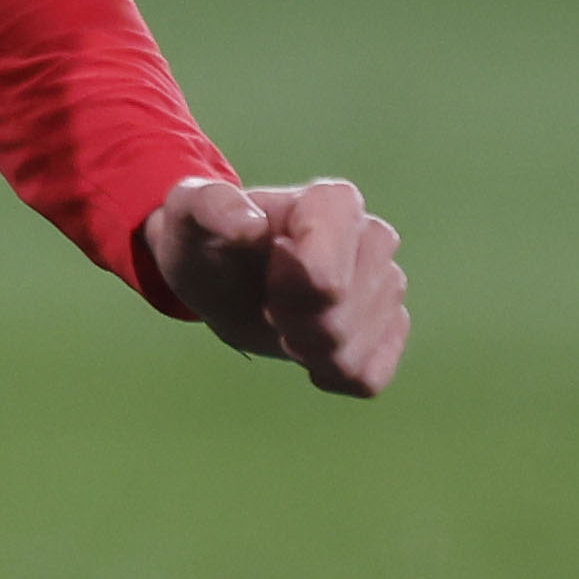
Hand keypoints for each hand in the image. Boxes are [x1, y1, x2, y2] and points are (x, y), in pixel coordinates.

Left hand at [139, 176, 408, 396]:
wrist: (223, 277)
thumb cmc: (209, 239)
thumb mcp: (189, 214)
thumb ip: (209, 206)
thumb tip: (250, 225)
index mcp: (334, 203)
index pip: (327, 275)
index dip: (287, 291)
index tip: (265, 281)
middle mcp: (374, 238)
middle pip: (341, 313)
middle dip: (293, 322)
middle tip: (267, 306)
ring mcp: (387, 285)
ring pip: (353, 349)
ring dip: (306, 351)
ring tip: (285, 325)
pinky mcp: (389, 329)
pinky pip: (369, 376)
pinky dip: (331, 374)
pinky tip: (310, 354)